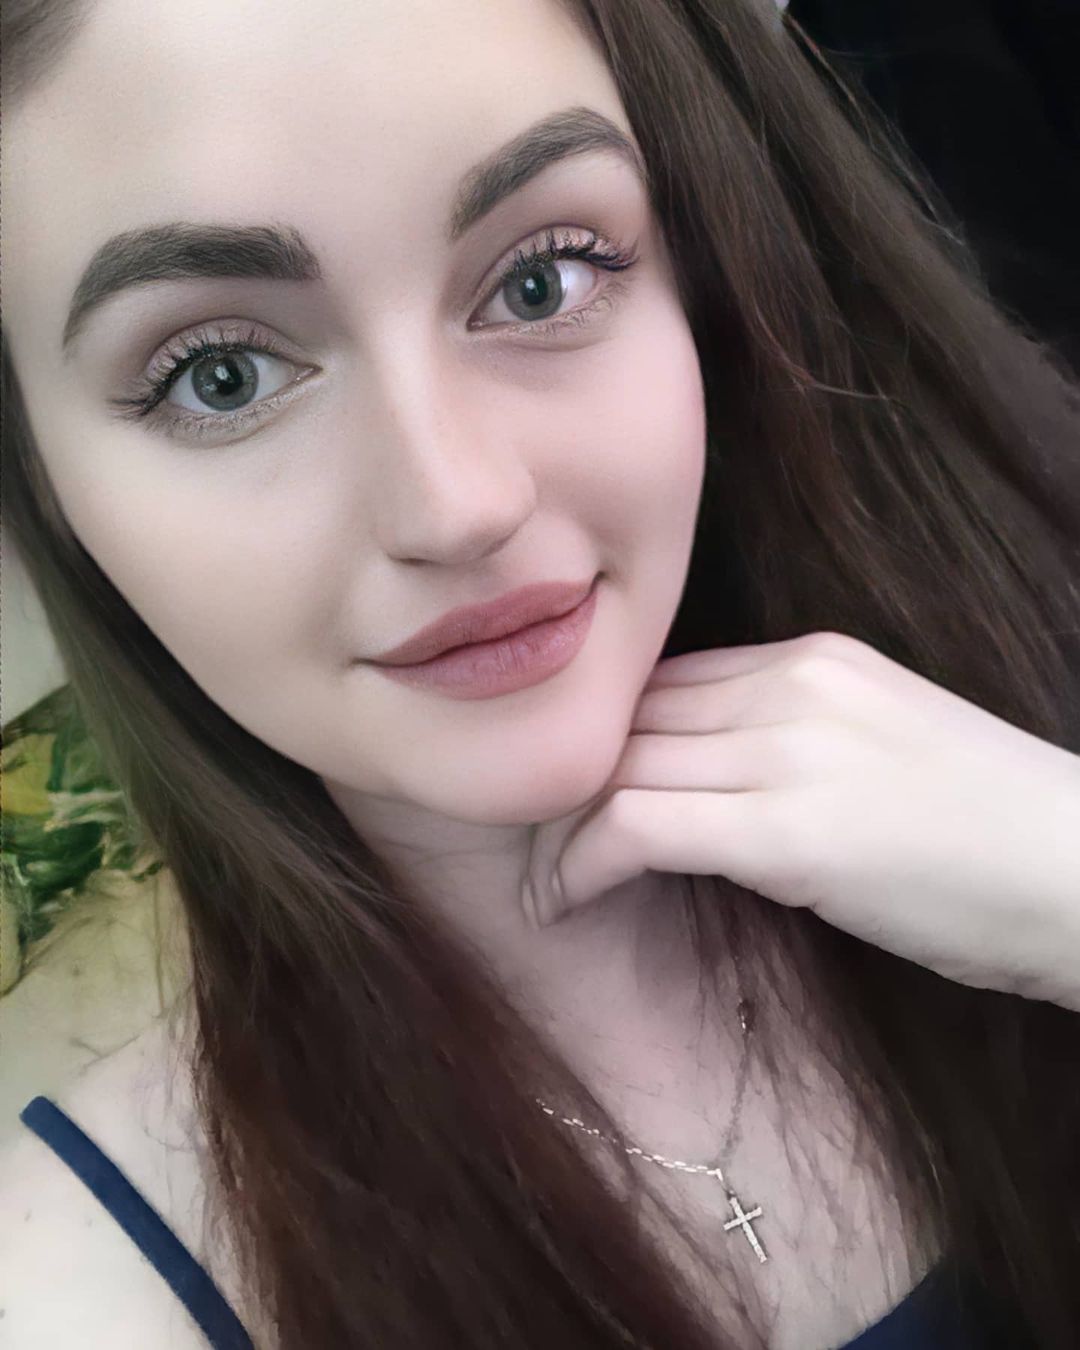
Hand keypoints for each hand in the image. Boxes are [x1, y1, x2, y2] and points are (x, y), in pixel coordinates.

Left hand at [522, 631, 1079, 1008]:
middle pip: (629, 718)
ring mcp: (793, 749)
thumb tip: (704, 779)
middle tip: (531, 842)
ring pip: (618, 764)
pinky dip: (579, 864)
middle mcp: (794, 684)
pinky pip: (638, 824)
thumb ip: (790, 742)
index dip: (603, 743)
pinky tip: (559, 904)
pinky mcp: (791, 828)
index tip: (570, 799)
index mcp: (816, 660)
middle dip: (567, 782)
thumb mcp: (881, 752)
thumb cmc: (993, 835)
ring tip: (540, 882)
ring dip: (558, 830)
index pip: (664, 685)